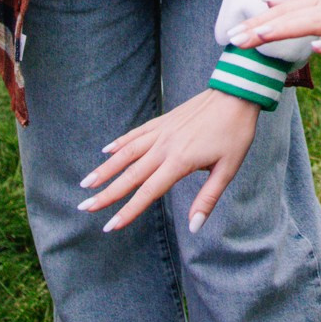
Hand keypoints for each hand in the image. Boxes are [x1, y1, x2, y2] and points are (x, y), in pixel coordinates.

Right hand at [81, 88, 259, 232]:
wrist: (236, 94)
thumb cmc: (235, 133)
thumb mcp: (228, 169)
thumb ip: (207, 199)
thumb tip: (194, 227)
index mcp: (179, 161)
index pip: (147, 192)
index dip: (128, 211)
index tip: (109, 226)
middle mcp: (164, 146)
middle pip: (129, 174)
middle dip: (106, 193)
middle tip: (84, 207)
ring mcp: (161, 131)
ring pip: (126, 153)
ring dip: (105, 169)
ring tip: (86, 183)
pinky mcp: (163, 120)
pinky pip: (136, 134)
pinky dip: (119, 143)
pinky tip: (106, 151)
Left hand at [229, 0, 320, 55]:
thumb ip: (302, 5)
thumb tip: (269, 2)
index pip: (284, 11)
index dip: (257, 23)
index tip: (231, 35)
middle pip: (291, 17)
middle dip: (261, 28)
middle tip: (232, 40)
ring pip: (313, 24)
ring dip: (285, 30)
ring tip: (260, 39)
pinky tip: (318, 48)